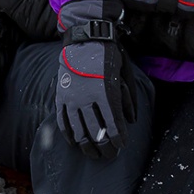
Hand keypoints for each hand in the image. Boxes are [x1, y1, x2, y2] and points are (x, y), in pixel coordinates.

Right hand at [56, 0, 136, 158]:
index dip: (118, 138)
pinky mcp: (61, 96)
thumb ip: (128, 98)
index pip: (113, 123)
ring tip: (93, 154)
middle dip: (104, 146)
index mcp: (105, 91)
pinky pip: (62, 121)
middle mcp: (87, 97)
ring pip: (78, 130)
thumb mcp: (124, 73)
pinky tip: (74, 143)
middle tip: (109, 155)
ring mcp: (72, 97)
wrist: (85, 38)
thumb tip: (132, 120)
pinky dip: (68, 134)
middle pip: (96, 131)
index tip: (121, 146)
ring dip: (87, 145)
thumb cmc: (108, 55)